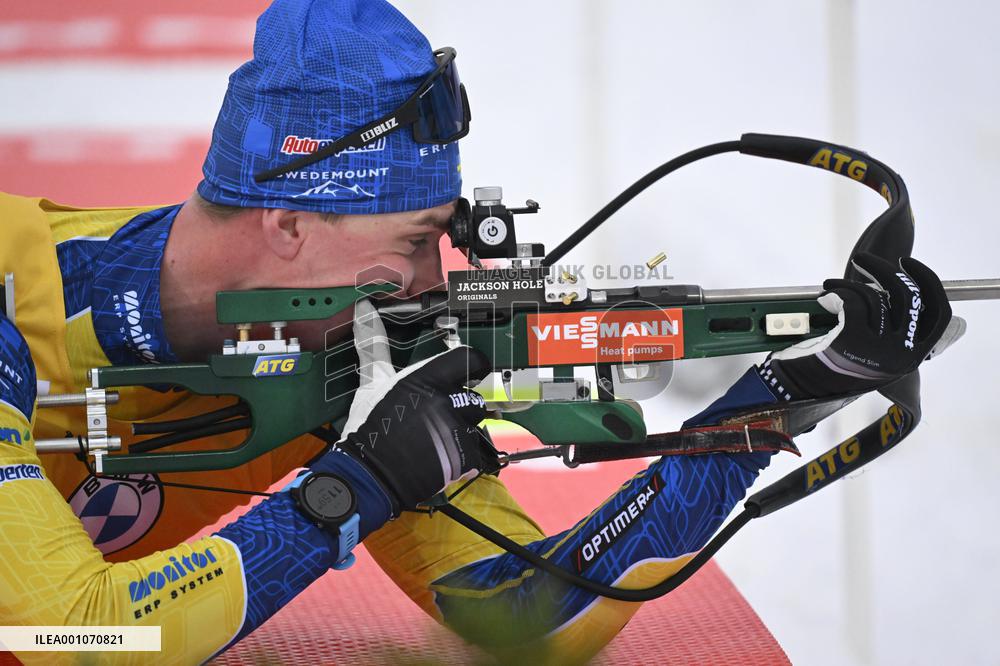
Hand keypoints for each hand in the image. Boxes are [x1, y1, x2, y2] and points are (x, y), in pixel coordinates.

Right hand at [335, 299, 497, 512]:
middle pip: (475, 397)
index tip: (470, 373)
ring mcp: (457, 430)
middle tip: (440, 416)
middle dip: (462, 407)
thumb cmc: (368, 427)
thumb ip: (374, 345)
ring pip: (477, 425)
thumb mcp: (371, 382)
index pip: (472, 359)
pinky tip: (441, 456)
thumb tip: (364, 310)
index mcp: (428, 378)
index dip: (474, 365)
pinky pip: (477, 453)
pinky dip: (463, 457)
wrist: (367, 473)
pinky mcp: (462, 458)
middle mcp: (446, 401)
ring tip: (437, 438)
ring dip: (463, 431)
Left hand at [761, 253, 952, 399]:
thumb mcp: (878, 350)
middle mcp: (902, 354)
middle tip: (863, 260)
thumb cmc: (838, 365)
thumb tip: (898, 285)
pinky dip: (837, 293)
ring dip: (849, 285)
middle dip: (885, 271)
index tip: (908, 264)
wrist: (805, 388)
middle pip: (907, 297)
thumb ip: (894, 326)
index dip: (927, 283)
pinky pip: (852, 301)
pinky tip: (826, 299)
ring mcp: (880, 348)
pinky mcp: (854, 341)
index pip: (939, 313)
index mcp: (914, 355)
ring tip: (832, 287)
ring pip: (875, 297)